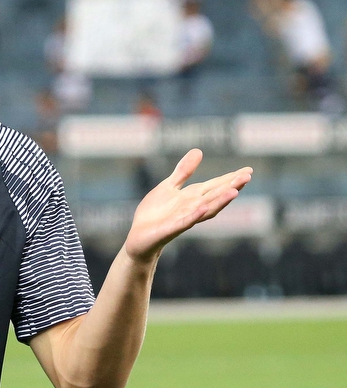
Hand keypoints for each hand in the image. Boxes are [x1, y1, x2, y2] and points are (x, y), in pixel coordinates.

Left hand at [125, 149, 252, 263]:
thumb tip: (198, 151)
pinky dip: (194, 215)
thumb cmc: (155, 212)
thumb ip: (184, 171)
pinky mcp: (171, 229)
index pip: (215, 186)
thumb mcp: (169, 186)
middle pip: (215, 196)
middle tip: (247, 176)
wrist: (139, 236)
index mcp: (192, 197)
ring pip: (206, 210)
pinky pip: (185, 222)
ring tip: (234, 192)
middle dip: (231, 187)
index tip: (248, 170)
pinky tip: (203, 208)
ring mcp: (183, 219)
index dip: (230, 178)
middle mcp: (192, 208)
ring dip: (219, 201)